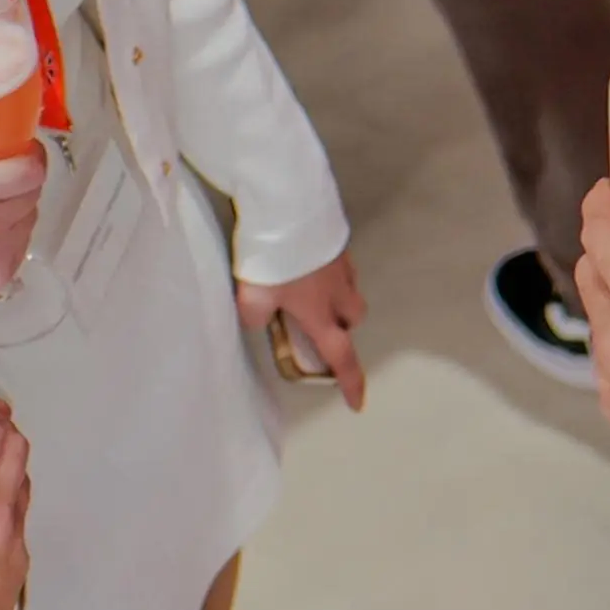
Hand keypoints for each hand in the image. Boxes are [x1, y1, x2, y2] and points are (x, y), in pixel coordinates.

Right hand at [0, 135, 46, 301]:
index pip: (30, 171)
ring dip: (18, 210)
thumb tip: (3, 126)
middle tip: (5, 181)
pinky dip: (10, 236)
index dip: (31, 158)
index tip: (23, 154)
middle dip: (23, 183)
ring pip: (30, 219)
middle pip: (33, 194)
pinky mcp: (0, 275)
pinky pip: (21, 245)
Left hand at [236, 251, 368, 410]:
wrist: (288, 207)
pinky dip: (328, 269)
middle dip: (343, 326)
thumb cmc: (273, 259)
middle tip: (318, 323)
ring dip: (337, 296)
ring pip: (350, 288)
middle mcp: (338, 291)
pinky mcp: (336, 239)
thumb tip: (260, 319)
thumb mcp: (252, 295)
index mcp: (320, 313)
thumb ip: (255, 315)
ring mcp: (341, 262)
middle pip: (354, 318)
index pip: (341, 357)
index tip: (356, 403)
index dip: (350, 382)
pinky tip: (307, 260)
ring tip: (309, 288)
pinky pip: (340, 262)